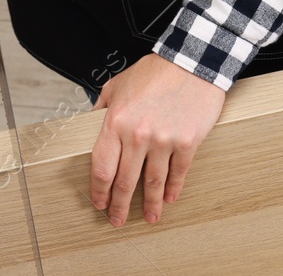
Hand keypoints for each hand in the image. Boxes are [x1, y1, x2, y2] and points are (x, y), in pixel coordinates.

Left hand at [90, 53, 225, 225]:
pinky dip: (172, 189)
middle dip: (119, 206)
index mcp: (115, 122)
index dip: (98, 190)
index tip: (98, 203)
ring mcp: (163, 140)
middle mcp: (137, 135)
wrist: (192, 62)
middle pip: (124, 182)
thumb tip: (90, 126)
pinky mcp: (187, 142)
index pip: (102, 167)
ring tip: (148, 218)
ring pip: (151, 183)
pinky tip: (168, 198)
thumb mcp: (117, 85)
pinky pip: (177, 173)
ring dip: (148, 205)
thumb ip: (102, 108)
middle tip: (117, 220)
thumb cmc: (155, 72)